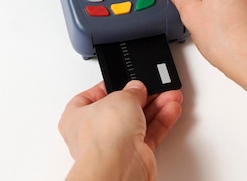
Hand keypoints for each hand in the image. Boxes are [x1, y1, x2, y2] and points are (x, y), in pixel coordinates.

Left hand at [59, 80, 182, 180]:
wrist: (118, 166)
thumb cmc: (103, 136)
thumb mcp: (120, 97)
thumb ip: (131, 91)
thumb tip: (136, 88)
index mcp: (76, 116)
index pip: (92, 96)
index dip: (110, 86)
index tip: (125, 80)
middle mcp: (93, 133)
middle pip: (120, 108)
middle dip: (140, 97)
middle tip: (153, 87)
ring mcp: (114, 145)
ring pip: (137, 121)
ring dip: (155, 107)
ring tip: (169, 95)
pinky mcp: (133, 155)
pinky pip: (149, 134)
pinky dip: (161, 121)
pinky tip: (170, 109)